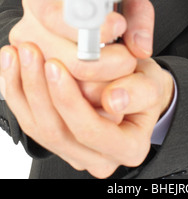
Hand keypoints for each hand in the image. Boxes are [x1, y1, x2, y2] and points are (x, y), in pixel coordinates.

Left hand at [0, 42, 173, 177]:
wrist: (136, 88)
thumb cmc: (144, 84)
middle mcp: (99, 157)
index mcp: (128, 147)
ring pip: (38, 126)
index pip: (91, 129)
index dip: (69, 99)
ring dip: (23, 86)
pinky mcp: (55, 138)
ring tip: (19, 52)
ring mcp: (73, 151)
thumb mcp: (152, 81)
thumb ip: (139, 91)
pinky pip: (29, 119)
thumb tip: (114, 100)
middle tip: (32, 52)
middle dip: (39, 88)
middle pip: (57, 131)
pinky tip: (12, 62)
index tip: (56, 64)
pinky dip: (16, 89)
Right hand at [8, 0, 154, 106]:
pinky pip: (74, 104)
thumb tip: (139, 47)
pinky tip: (110, 82)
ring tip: (120, 66)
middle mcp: (27, 34)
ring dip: (108, 83)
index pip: (56, 16)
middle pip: (69, 61)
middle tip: (129, 57)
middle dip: (110, 63)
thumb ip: (138, 16)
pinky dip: (100, 97)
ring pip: (75, 88)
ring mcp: (31, 67)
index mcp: (38, 1)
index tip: (118, 26)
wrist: (92, 25)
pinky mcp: (40, 92)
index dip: (91, 25)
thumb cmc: (105, 8)